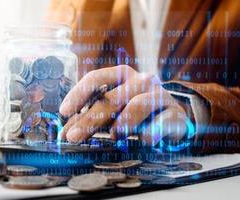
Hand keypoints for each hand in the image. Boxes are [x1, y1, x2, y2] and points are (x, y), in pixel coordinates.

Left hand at [59, 65, 187, 145]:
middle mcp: (141, 80)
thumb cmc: (136, 111)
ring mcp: (160, 95)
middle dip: (89, 120)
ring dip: (122, 123)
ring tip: (114, 136)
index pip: (95, 78)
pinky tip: (144, 141)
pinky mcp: (175, 113)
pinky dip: (149, 133)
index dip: (78, 94)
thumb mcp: (113, 110)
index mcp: (121, 74)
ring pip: (137, 106)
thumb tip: (65, 131)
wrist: (175, 117)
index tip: (63, 112)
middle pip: (111, 98)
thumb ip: (91, 116)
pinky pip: (160, 123)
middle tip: (74, 137)